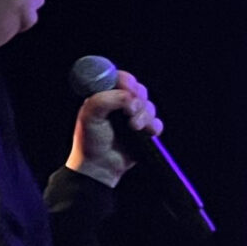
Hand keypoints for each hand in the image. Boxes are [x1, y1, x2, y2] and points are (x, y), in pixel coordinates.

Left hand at [66, 69, 159, 187]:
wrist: (99, 167)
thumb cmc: (89, 141)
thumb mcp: (90, 115)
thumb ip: (105, 99)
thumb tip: (129, 97)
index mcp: (105, 96)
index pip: (120, 78)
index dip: (126, 81)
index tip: (128, 88)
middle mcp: (120, 104)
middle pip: (138, 89)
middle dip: (138, 99)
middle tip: (130, 110)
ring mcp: (133, 118)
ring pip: (149, 106)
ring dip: (144, 115)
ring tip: (133, 127)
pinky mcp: (144, 132)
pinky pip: (157, 123)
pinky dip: (154, 126)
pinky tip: (146, 133)